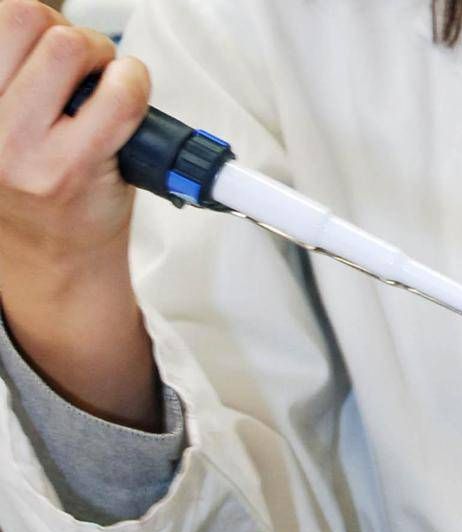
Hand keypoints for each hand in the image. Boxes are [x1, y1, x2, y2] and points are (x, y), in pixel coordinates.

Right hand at [0, 0, 158, 428]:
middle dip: (72, 36)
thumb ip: (19, 75)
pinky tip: (127, 107)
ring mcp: (20, 148)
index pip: (0, 17)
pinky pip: (119, 97)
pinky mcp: (70, 168)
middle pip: (28, 18)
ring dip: (103, 59)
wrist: (55, 262)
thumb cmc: (37, 187)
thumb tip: (54, 27)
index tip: (52, 50)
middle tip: (88, 69)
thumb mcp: (7, 122)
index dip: (37, 24)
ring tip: (104, 92)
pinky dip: (133, 85)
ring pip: (70, 46)